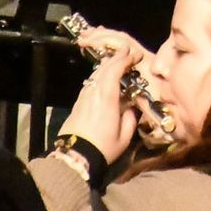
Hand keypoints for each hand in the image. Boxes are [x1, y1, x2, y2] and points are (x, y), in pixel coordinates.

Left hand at [57, 29, 143, 161]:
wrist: (74, 157)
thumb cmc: (102, 148)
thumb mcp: (124, 137)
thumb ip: (131, 118)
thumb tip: (133, 108)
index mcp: (106, 98)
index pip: (114, 70)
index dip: (125, 59)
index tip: (135, 55)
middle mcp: (93, 93)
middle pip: (104, 68)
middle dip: (116, 58)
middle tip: (127, 52)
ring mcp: (83, 97)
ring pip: (95, 74)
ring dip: (107, 65)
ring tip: (116, 62)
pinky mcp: (78, 103)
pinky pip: (90, 83)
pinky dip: (99, 76)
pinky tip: (104, 79)